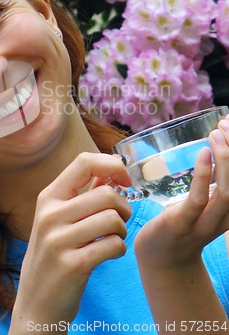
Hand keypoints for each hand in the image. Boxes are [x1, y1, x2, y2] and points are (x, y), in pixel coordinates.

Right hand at [10, 152, 131, 332]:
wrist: (36, 304)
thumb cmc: (53, 256)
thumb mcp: (59, 219)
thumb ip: (83, 193)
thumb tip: (111, 167)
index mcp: (48, 197)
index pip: (83, 162)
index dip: (111, 165)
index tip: (124, 180)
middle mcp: (50, 215)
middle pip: (106, 194)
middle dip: (124, 207)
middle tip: (121, 219)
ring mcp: (59, 240)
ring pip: (113, 219)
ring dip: (122, 229)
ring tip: (114, 237)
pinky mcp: (73, 265)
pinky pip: (114, 245)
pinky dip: (120, 248)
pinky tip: (110, 253)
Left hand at [135, 116, 228, 268]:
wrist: (161, 259)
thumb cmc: (181, 222)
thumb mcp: (203, 200)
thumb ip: (211, 179)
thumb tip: (214, 143)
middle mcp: (226, 218)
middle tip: (226, 124)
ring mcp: (205, 223)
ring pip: (227, 192)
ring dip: (225, 160)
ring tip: (216, 134)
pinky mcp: (183, 224)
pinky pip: (198, 200)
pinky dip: (203, 176)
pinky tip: (202, 155)